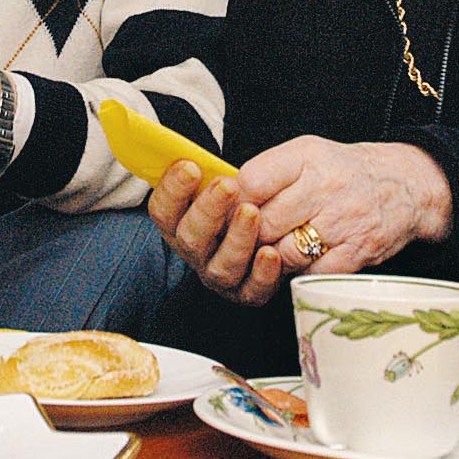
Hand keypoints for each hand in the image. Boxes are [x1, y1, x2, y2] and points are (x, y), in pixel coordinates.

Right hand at [148, 161, 283, 305]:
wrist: (296, 209)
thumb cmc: (257, 189)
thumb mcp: (240, 171)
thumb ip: (219, 168)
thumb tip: (208, 167)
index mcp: (181, 220)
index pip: (163, 210)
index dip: (172, 190)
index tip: (190, 166)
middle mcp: (196, 250)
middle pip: (189, 238)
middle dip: (207, 211)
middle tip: (227, 186)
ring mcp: (221, 274)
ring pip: (221, 267)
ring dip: (236, 239)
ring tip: (252, 211)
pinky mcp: (250, 292)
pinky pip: (253, 289)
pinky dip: (263, 273)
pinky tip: (272, 252)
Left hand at [240, 137, 451, 274]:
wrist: (404, 186)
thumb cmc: (343, 172)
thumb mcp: (306, 154)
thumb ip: (266, 172)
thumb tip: (224, 200)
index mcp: (307, 156)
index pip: (251, 182)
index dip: (232, 203)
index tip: (226, 212)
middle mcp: (326, 186)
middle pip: (264, 223)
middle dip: (248, 236)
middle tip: (243, 240)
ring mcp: (343, 221)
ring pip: (283, 253)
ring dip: (270, 258)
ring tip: (270, 251)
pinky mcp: (357, 253)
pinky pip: (311, 273)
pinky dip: (299, 272)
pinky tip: (298, 262)